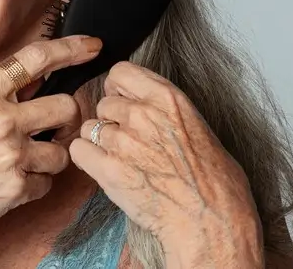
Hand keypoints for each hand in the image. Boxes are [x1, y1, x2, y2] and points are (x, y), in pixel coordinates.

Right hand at [0, 35, 101, 249]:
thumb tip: (26, 85)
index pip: (35, 59)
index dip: (70, 49)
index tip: (91, 47)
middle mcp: (1, 120)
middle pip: (66, 106)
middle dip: (66, 118)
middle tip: (55, 127)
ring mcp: (11, 155)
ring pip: (63, 150)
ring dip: (50, 157)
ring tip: (27, 162)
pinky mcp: (16, 188)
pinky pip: (46, 183)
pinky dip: (35, 186)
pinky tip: (12, 185)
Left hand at [70, 62, 262, 267]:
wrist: (211, 221)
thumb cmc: (214, 181)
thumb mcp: (197, 126)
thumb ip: (165, 109)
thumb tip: (144, 104)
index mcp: (168, 98)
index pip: (120, 71)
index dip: (118, 88)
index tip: (123, 101)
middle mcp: (143, 114)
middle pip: (104, 102)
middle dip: (112, 120)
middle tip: (127, 141)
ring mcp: (124, 142)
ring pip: (90, 128)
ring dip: (100, 143)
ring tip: (121, 160)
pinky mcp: (109, 170)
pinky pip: (78, 150)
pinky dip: (87, 160)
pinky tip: (105, 169)